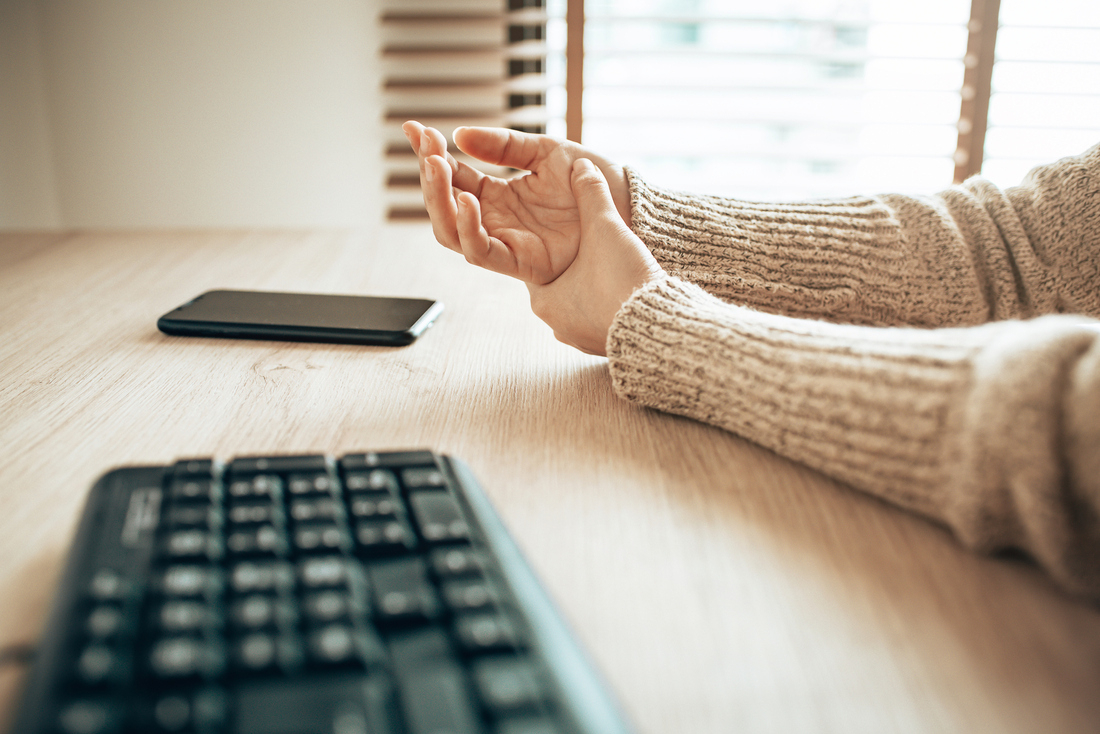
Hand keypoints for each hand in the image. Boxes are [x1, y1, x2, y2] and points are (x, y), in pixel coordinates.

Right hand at [402, 121, 630, 283]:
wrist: (628, 204)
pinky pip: (482, 252)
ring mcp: (506, 241)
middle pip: (444, 206)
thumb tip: (460, 136)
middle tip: (427, 149)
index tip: (413, 128)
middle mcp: (496, 220)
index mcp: (498, 195)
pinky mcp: (521, 262)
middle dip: (430, 177)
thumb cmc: (594, 180)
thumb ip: (504, 146)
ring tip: (439, 167)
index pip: (452, 176)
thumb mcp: (546, 151)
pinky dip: (469, 229)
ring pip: (453, 232)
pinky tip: (469, 199)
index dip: (430, 154)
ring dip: (439, 201)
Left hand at [529, 158, 662, 354]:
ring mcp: (580, 339)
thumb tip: (582, 165)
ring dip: (597, 287)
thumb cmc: (623, 282)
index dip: (558, 243)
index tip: (572, 232)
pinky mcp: (604, 347)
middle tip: (596, 248)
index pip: (541, 262)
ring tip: (616, 269)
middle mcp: (557, 324)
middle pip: (562, 283)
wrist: (660, 328)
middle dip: (579, 265)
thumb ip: (591, 194)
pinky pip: (603, 319)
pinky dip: (612, 304)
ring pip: (583, 303)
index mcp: (544, 298)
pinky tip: (629, 291)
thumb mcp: (605, 229)